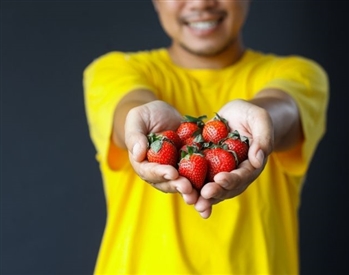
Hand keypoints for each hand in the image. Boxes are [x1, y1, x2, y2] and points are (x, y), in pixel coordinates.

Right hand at [124, 100, 198, 204]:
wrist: (164, 114)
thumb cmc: (147, 115)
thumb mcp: (137, 119)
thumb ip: (135, 136)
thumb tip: (137, 154)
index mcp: (143, 163)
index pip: (149, 171)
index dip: (160, 173)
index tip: (171, 172)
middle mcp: (158, 172)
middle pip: (166, 183)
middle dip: (177, 186)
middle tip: (188, 188)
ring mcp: (175, 171)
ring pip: (182, 184)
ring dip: (191, 191)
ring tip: (201, 195)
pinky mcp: (190, 167)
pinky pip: (198, 176)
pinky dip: (205, 182)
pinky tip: (216, 185)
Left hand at [194, 99, 273, 217]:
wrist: (235, 115)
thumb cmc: (250, 115)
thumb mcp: (260, 119)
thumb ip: (263, 138)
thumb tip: (258, 160)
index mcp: (250, 165)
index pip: (242, 176)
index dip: (232, 179)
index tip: (220, 179)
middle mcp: (235, 173)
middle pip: (226, 188)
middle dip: (215, 193)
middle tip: (203, 195)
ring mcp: (219, 171)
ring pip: (211, 187)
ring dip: (201, 196)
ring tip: (191, 200)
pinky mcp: (206, 166)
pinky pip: (197, 176)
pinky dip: (190, 184)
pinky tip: (179, 187)